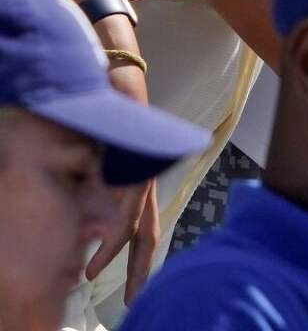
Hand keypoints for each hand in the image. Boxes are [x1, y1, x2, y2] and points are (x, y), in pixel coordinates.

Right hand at [90, 55, 155, 296]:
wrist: (117, 82)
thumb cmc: (110, 122)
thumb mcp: (101, 164)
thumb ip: (98, 193)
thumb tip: (86, 227)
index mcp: (138, 188)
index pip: (144, 234)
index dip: (138, 265)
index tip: (133, 293)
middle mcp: (143, 185)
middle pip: (147, 236)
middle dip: (138, 272)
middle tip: (131, 300)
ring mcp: (138, 174)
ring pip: (131, 224)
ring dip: (110, 253)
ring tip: (91, 274)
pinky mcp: (130, 163)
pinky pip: (123, 200)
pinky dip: (110, 226)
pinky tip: (96, 242)